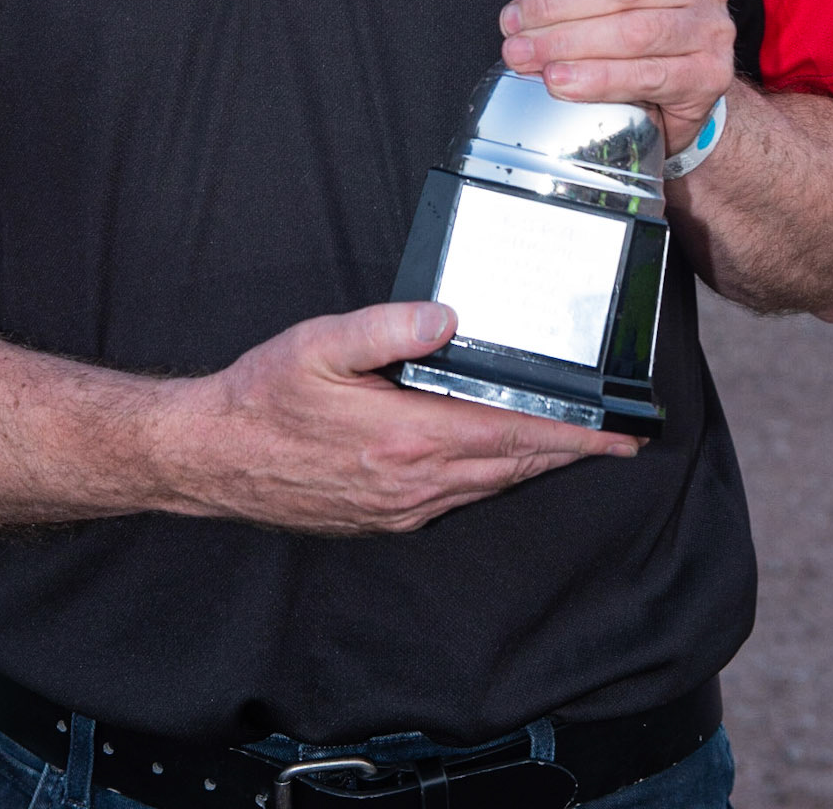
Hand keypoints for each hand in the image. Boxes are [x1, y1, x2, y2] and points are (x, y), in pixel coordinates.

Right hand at [157, 302, 643, 534]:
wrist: (212, 457)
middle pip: (511, 466)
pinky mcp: (384, 517)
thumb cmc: (263, 396)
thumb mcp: (319, 344)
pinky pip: (456, 499)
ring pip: (487, 487)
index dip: (573, 436)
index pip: (511, 434)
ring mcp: (399, 507)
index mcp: (406, 437)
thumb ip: (386, 326)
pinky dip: (490, 478)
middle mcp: (413, 483)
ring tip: (570, 447)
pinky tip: (496, 460)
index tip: (620, 435)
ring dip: (532, 466)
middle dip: (568, 454)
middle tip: (618, 442)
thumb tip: (447, 315)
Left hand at [498, 0, 734, 155]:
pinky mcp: (710, 74)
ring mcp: (712, 26)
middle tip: (514, 24)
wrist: (679, 76)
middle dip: (556, 6)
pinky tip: (561, 81)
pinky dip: (597, 80)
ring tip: (525, 54)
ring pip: (633, 32)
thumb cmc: (635, 8)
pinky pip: (647, 76)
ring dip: (568, 44)